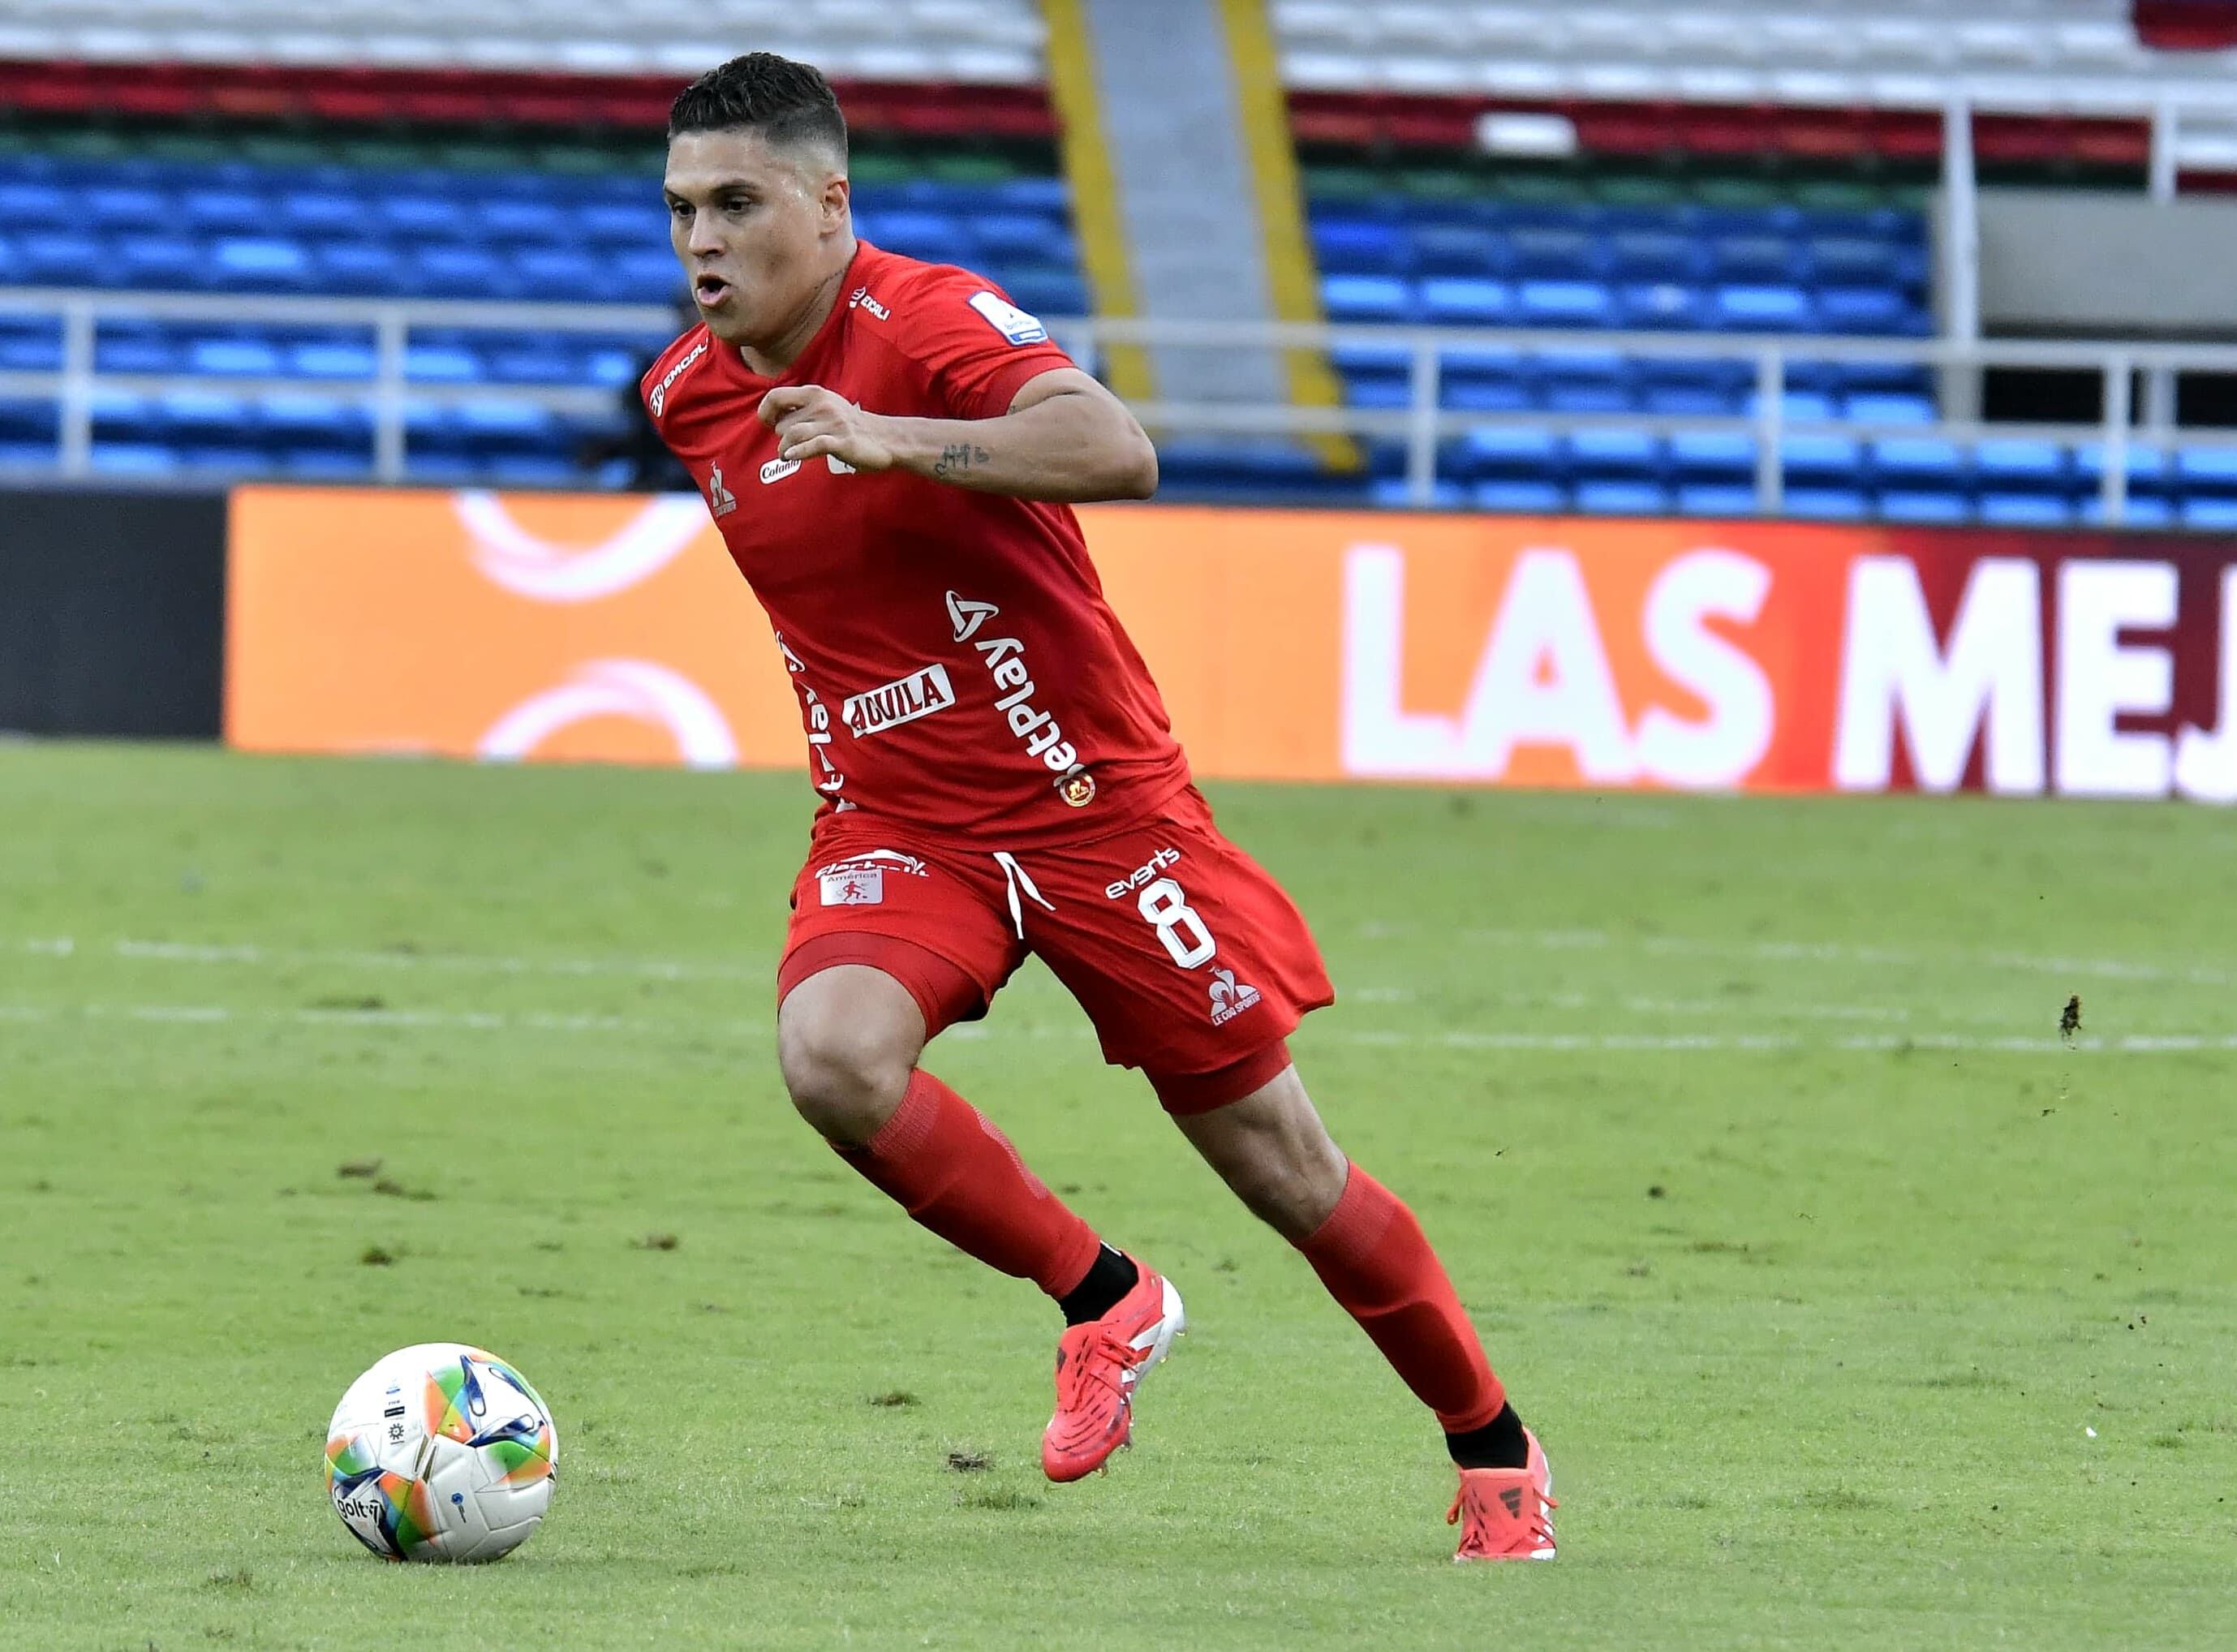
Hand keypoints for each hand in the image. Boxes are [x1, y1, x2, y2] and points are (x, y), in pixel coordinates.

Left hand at [758, 385, 896, 471]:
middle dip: (781, 437)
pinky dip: (799, 452)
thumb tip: (772, 417)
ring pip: (793, 434)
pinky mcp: (842, 442)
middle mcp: (822, 406)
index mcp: (815, 394)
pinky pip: (814, 445)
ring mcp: (833, 423)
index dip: (765, 412)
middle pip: (783, 423)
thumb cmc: (850, 426)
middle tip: (789, 444)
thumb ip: (802, 408)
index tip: (768, 424)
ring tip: (787, 455)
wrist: (885, 437)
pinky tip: (791, 457)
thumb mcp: (825, 406)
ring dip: (785, 448)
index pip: (776, 396)